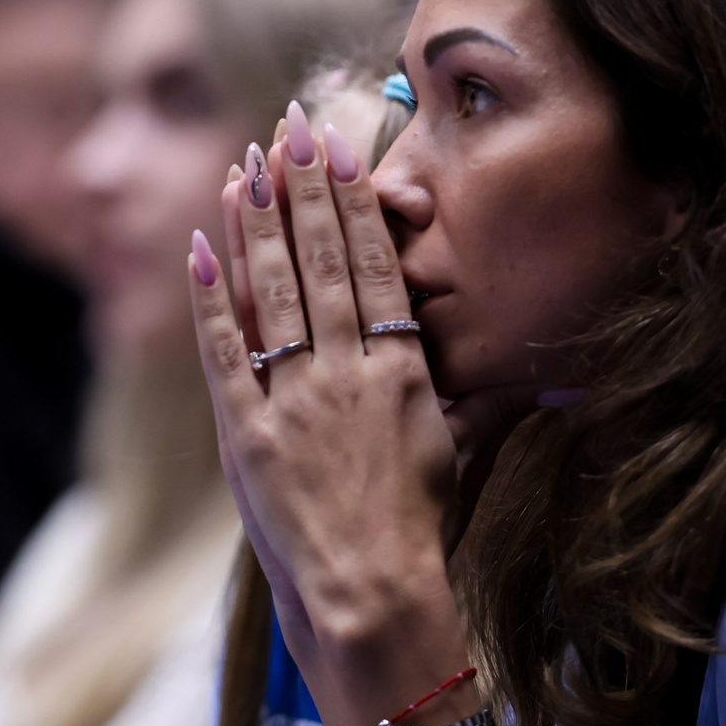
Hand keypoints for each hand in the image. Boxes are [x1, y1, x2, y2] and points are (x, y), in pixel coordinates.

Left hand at [192, 103, 466, 725]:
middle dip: (305, 186)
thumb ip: (474, 394)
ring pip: (274, 292)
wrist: (374, 600)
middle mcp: (347, 375)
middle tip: (291, 125)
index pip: (375, 266)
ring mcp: (293, 402)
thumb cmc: (423, 531)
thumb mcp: (457, 448)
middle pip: (325, 261)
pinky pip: (224, 351)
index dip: (355, 202)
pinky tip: (201, 245)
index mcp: (402, 372)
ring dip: (259, 222)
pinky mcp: (244, 436)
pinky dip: (211, 296)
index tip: (342, 147)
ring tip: (247, 164)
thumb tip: (524, 366)